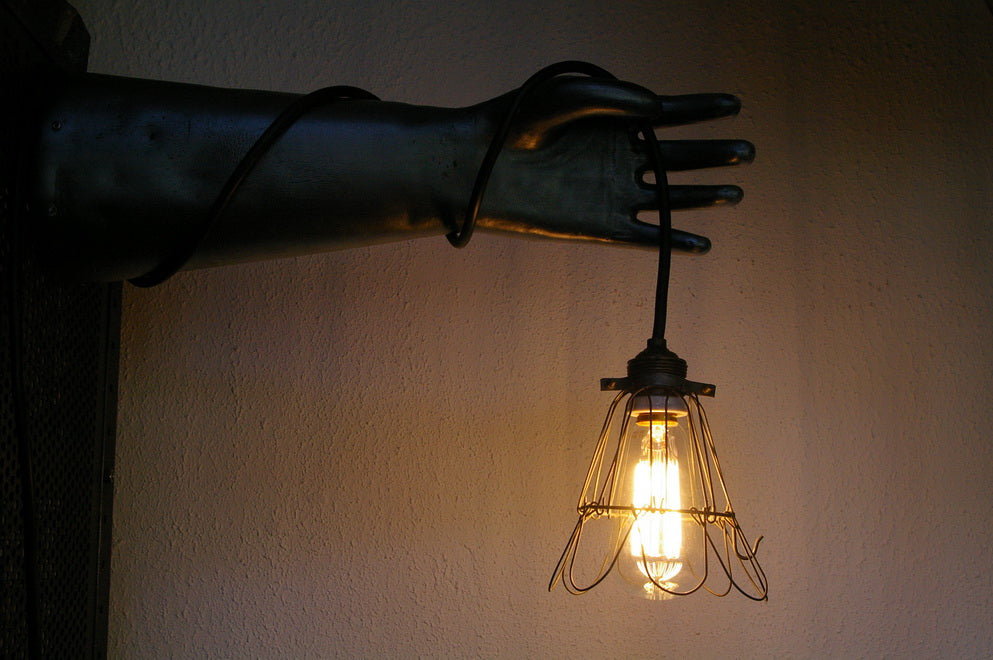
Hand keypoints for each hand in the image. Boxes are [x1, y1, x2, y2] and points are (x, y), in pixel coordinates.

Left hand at [474, 74, 752, 252]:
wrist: (479, 167)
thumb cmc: (517, 122)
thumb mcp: (568, 95)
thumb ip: (617, 97)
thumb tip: (659, 108)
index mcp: (615, 122)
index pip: (670, 116)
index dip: (703, 110)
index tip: (735, 105)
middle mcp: (619, 158)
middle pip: (679, 157)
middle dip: (715, 155)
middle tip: (746, 153)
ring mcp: (611, 193)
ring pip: (669, 197)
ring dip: (703, 196)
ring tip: (736, 193)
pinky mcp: (599, 226)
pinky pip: (644, 237)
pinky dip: (673, 241)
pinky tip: (701, 243)